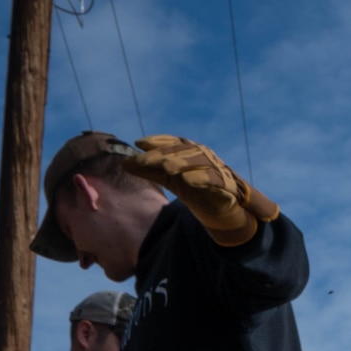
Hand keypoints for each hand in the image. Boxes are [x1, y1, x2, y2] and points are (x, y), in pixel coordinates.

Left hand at [118, 135, 279, 246]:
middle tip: (143, 161)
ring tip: (165, 167)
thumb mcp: (168, 178)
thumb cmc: (193, 188)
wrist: (221, 209)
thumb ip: (148, 170)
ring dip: (181, 162)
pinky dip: (201, 178)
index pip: (172, 142)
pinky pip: (214, 179)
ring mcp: (216, 169)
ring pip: (198, 161)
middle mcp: (203, 155)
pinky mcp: (226, 185)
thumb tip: (123, 163)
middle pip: (182, 151)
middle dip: (162, 154)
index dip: (157, 141)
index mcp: (190, 150)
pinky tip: (187, 180)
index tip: (139, 144)